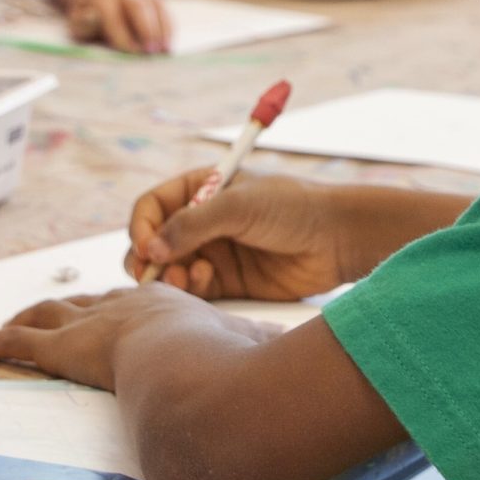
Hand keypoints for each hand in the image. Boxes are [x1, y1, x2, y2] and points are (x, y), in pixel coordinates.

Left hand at [0, 284, 268, 390]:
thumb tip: (287, 355)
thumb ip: (258, 349)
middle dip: (66, 305)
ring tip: (2, 326)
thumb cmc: (223, 359)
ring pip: (46, 316)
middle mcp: (122, 306)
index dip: (118, 305)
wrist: (190, 358)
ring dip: (23, 320)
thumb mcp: (246, 350)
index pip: (133, 302)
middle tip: (49, 309)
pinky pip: (19, 343)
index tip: (112, 307)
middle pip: (85, 301)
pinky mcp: (62, 349)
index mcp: (164, 307)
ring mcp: (90, 324)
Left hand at [66, 0, 169, 54]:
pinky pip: (165, 9)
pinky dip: (170, 27)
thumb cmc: (90, 11)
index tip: (130, 51)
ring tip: (164, 50)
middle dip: (145, 29)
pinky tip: (169, 46)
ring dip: (162, 29)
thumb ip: (83, 23)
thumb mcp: (78, 17)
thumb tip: (93, 18)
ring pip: (156, 6)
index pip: (113, 17)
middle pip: (139, 7)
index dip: (121, 34)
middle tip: (149, 52)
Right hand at [127, 169, 349, 300]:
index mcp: (201, 189)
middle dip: (147, 258)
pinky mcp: (228, 282)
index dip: (141, 226)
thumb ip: (192, 224)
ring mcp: (214, 252)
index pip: (152, 207)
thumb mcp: (239, 206)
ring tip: (186, 277)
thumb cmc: (292, 208)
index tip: (144, 247)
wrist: (338, 240)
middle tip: (152, 272)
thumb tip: (149, 248)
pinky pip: (193, 289)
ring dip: (168, 275)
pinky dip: (189, 288)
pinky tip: (203, 281)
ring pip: (169, 269)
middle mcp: (202, 221)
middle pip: (153, 242)